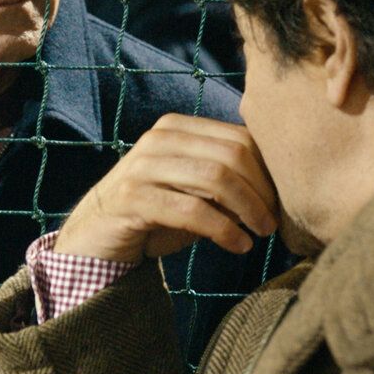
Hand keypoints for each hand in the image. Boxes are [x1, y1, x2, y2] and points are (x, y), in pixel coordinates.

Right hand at [53, 114, 277, 262]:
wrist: (94, 236)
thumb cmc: (153, 214)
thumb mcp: (192, 192)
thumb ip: (225, 181)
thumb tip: (277, 191)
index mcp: (176, 128)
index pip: (238, 138)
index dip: (267, 171)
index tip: (278, 203)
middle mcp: (159, 139)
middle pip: (232, 155)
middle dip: (261, 191)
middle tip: (272, 223)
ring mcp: (143, 166)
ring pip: (215, 179)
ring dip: (248, 210)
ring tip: (259, 234)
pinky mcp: (133, 198)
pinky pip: (192, 211)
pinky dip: (224, 230)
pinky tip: (238, 246)